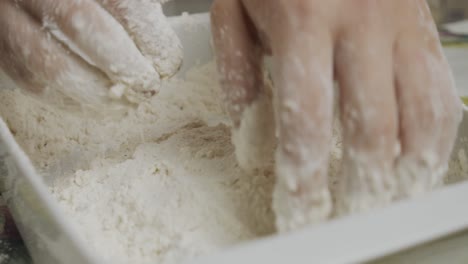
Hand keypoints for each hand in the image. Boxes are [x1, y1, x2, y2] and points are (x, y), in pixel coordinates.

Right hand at [0, 0, 181, 109]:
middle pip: (81, 25)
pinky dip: (69, 102)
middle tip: (148, 88)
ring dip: (96, 94)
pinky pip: (30, 80)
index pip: (123, 2)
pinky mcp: (1, 45)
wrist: (44, 1)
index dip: (152, 39)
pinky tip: (98, 106)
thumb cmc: (95, 2)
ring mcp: (11, 16)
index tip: (168, 64)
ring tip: (125, 103)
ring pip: (48, 61)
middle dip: (124, 66)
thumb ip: (138, 10)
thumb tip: (164, 54)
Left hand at [211, 0, 462, 231]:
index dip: (306, 174)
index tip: (300, 207)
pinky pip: (442, 89)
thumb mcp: (235, 9)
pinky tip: (418, 162)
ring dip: (405, 169)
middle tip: (346, 216)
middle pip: (371, 126)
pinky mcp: (424, 26)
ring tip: (386, 200)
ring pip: (421, 113)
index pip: (307, 117)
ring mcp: (401, 24)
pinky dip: (435, 136)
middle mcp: (360, 24)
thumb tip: (251, 139)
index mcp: (303, 19)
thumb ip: (240, 74)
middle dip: (358, 183)